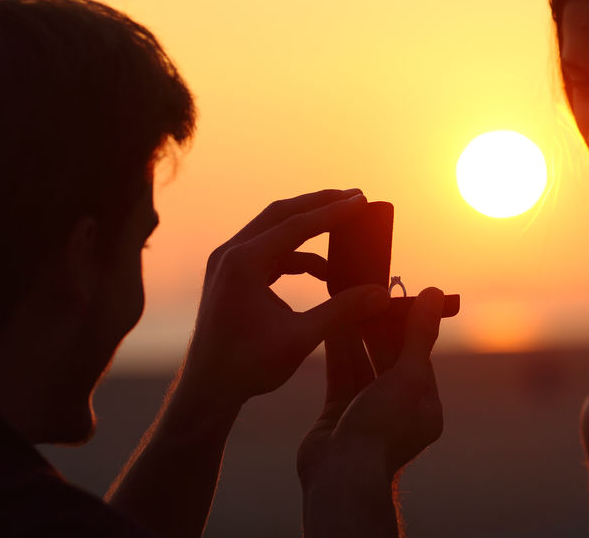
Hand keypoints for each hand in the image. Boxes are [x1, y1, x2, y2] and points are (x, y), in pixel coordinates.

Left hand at [180, 189, 390, 412]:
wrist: (208, 390)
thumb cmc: (248, 366)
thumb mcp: (301, 338)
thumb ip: (342, 311)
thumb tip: (381, 294)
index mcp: (243, 263)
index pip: (295, 224)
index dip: (333, 212)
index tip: (362, 200)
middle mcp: (230, 254)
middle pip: (281, 214)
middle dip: (320, 205)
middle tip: (355, 198)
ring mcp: (227, 263)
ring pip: (273, 231)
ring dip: (309, 230)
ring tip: (344, 232)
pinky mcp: (230, 276)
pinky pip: (268, 252)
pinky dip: (296, 255)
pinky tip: (322, 272)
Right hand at [297, 288, 444, 534]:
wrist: (342, 476)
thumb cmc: (382, 429)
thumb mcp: (408, 376)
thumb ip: (419, 335)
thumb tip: (434, 294)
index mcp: (424, 405)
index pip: (418, 354)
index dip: (406, 323)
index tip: (394, 295)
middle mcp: (398, 408)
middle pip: (388, 357)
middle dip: (377, 327)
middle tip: (365, 293)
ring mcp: (366, 411)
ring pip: (361, 363)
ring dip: (354, 334)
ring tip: (345, 301)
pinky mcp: (338, 413)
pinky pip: (340, 374)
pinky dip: (336, 351)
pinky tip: (330, 325)